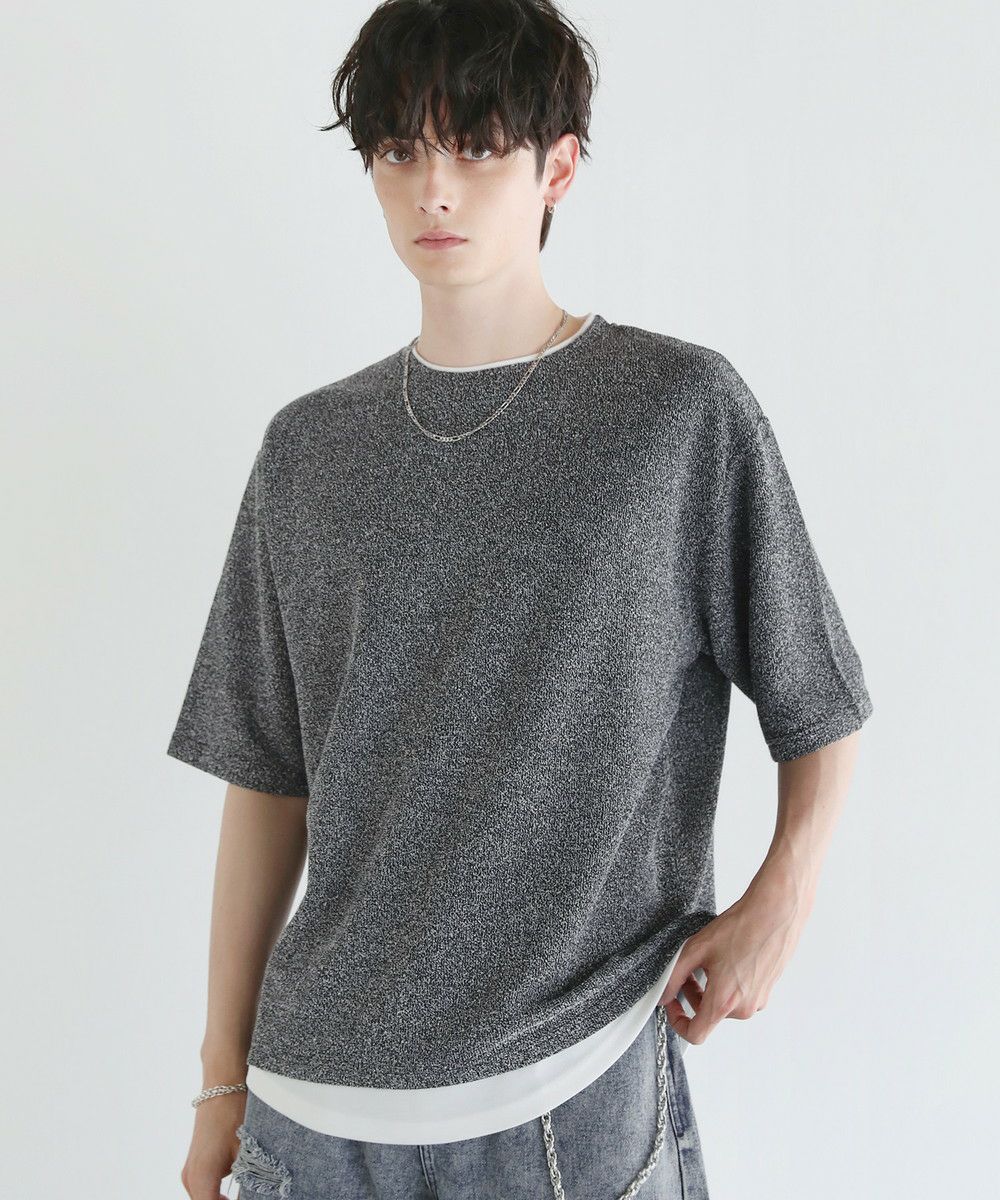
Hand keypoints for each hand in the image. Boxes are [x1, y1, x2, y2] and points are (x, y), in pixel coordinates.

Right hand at [181, 1092, 245, 1199]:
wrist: (222, 1088)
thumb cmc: (235, 1117)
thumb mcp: (246, 1154)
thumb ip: (247, 1185)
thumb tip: (254, 1196)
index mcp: (202, 1178)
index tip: (252, 1199)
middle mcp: (190, 1179)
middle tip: (251, 1197)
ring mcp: (189, 1172)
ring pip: (204, 1198)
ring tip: (246, 1196)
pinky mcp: (194, 1165)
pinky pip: (203, 1190)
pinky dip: (216, 1195)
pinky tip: (233, 1194)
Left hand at [658, 874, 809, 1044]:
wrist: (775, 913)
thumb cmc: (740, 928)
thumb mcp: (696, 948)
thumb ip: (675, 976)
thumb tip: (664, 995)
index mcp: (724, 1001)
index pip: (696, 1035)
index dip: (677, 1022)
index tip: (673, 1003)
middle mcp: (744, 1008)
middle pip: (708, 1015)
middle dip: (693, 995)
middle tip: (688, 971)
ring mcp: (758, 1001)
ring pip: (724, 1005)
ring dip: (710, 989)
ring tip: (708, 961)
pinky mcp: (766, 991)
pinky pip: (740, 997)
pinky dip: (728, 985)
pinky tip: (727, 959)